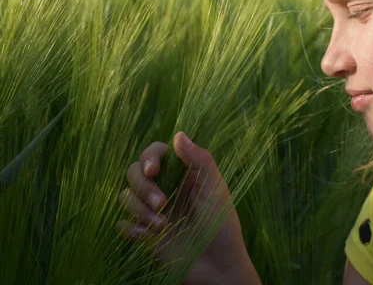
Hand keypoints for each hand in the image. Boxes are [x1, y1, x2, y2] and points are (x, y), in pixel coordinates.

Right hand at [116, 132, 260, 284]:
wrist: (217, 266)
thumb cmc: (222, 224)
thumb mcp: (215, 188)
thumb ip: (199, 159)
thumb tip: (178, 134)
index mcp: (181, 174)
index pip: (154, 154)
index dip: (148, 158)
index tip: (153, 171)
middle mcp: (164, 188)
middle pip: (133, 173)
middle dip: (142, 187)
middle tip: (162, 204)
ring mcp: (152, 211)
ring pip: (124, 197)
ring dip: (139, 210)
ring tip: (162, 226)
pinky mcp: (143, 234)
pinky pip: (122, 224)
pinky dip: (132, 229)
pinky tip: (149, 237)